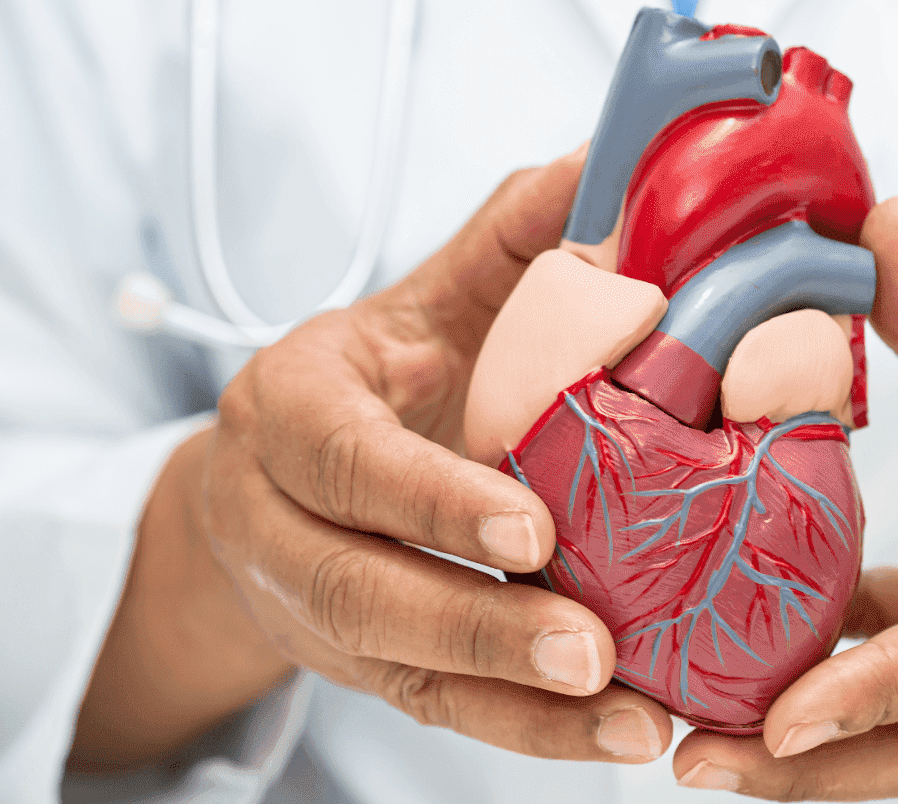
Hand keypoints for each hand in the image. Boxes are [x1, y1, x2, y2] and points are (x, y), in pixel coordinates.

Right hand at [72, 149, 671, 769]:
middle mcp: (280, 520)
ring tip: (628, 723)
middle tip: (592, 651)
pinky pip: (435, 712)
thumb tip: (610, 159)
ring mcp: (314, 607)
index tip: (532, 531)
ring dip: (514, 706)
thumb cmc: (367, 377)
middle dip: (475, 627)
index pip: (346, 460)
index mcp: (290, 408)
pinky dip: (525, 733)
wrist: (269, 478)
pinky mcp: (361, 665)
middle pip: (361, 590)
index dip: (430, 500)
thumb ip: (508, 239)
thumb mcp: (421, 299)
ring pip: (399, 672)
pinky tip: (614, 739)